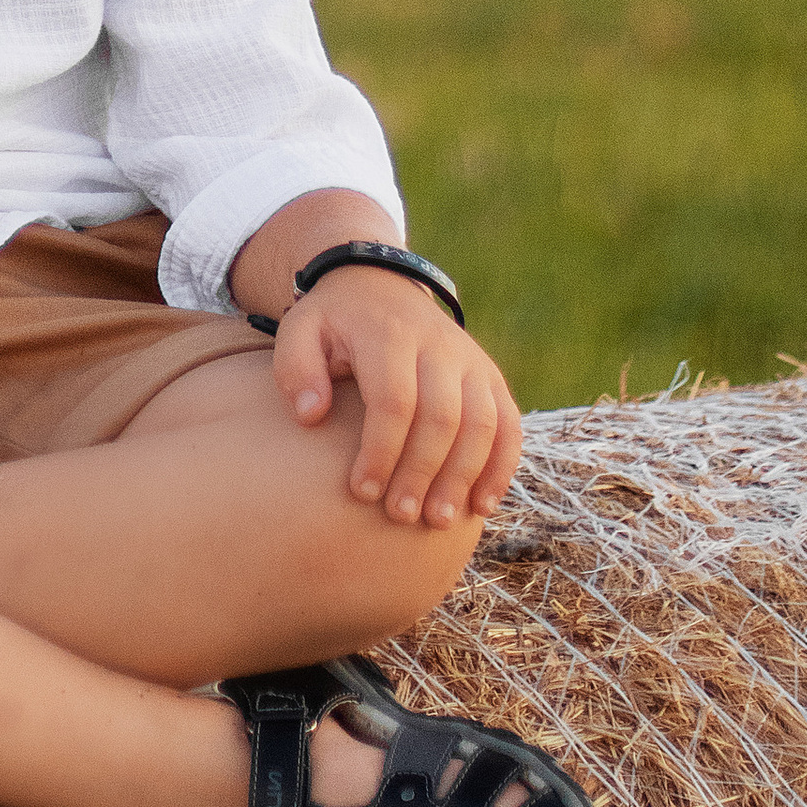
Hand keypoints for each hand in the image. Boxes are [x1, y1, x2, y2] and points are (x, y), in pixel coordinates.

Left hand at [273, 269, 522, 527]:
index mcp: (389, 335)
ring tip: (438, 520)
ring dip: (464, 477)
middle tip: (401, 515)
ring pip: (482, 424)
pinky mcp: (490, 377)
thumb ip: (297, 369)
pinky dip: (501, 466)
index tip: (361, 492)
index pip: (393, 400)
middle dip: (422, 473)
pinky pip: (509, 424)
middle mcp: (438, 345)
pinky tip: (482, 506)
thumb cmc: (334, 324)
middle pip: (442, 417)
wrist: (380, 286)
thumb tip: (311, 416)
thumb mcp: (300, 330)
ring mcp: (470, 361)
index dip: (381, 451)